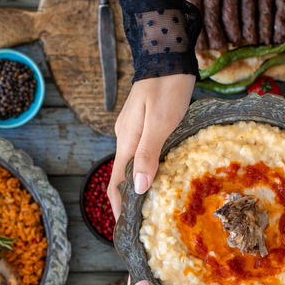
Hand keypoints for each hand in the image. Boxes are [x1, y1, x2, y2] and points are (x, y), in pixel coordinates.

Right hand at [109, 74, 195, 217]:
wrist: (168, 55)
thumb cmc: (167, 87)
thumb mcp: (161, 122)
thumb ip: (148, 154)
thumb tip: (137, 188)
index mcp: (126, 140)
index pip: (116, 181)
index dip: (118, 207)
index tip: (124, 230)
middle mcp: (125, 137)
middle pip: (122, 176)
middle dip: (129, 201)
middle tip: (143, 224)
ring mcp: (133, 130)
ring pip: (133, 164)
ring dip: (139, 186)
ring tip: (153, 205)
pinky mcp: (144, 124)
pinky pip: (142, 153)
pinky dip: (148, 169)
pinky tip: (161, 175)